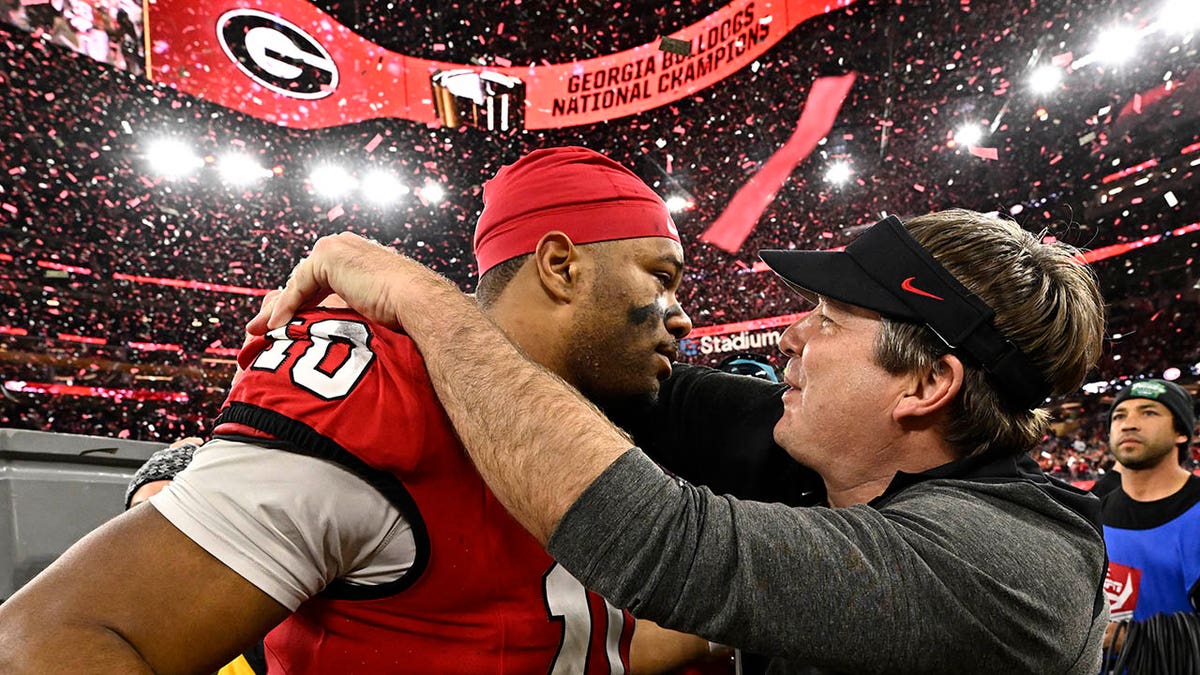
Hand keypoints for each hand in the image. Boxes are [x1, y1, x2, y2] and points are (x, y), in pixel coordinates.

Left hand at [247, 233, 413, 335]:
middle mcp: (343, 244)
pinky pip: (297, 287)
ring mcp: (334, 247)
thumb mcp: (375, 304)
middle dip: (285, 305)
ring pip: (297, 283)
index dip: (302, 302)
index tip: (289, 324)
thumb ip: (356, 305)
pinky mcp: (326, 257)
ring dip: (279, 309)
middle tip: (265, 327)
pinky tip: (277, 327)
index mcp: (356, 253)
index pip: (319, 278)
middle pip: (303, 279)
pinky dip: (286, 308)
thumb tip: (345, 329)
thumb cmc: (406, 310)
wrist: (417, 300)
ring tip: (263, 332)